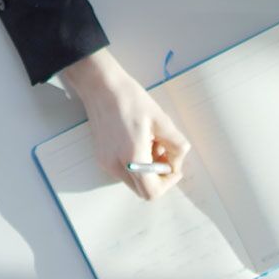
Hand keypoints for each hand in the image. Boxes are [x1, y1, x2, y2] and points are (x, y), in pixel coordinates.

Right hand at [60, 48, 191, 199]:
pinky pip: (124, 170)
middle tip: (163, 152)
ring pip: (134, 181)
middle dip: (158, 176)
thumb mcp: (162, 120)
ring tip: (150, 141)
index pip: (152, 192)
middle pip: (143, 189)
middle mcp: (115, 165)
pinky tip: (138, 140)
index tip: (174, 166)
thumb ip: (176, 145)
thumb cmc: (130, 99)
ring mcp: (106, 163)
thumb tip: (177, 161)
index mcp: (132, 158)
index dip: (168, 183)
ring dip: (147, 169)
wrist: (101, 86)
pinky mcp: (102, 157)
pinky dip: (136, 163)